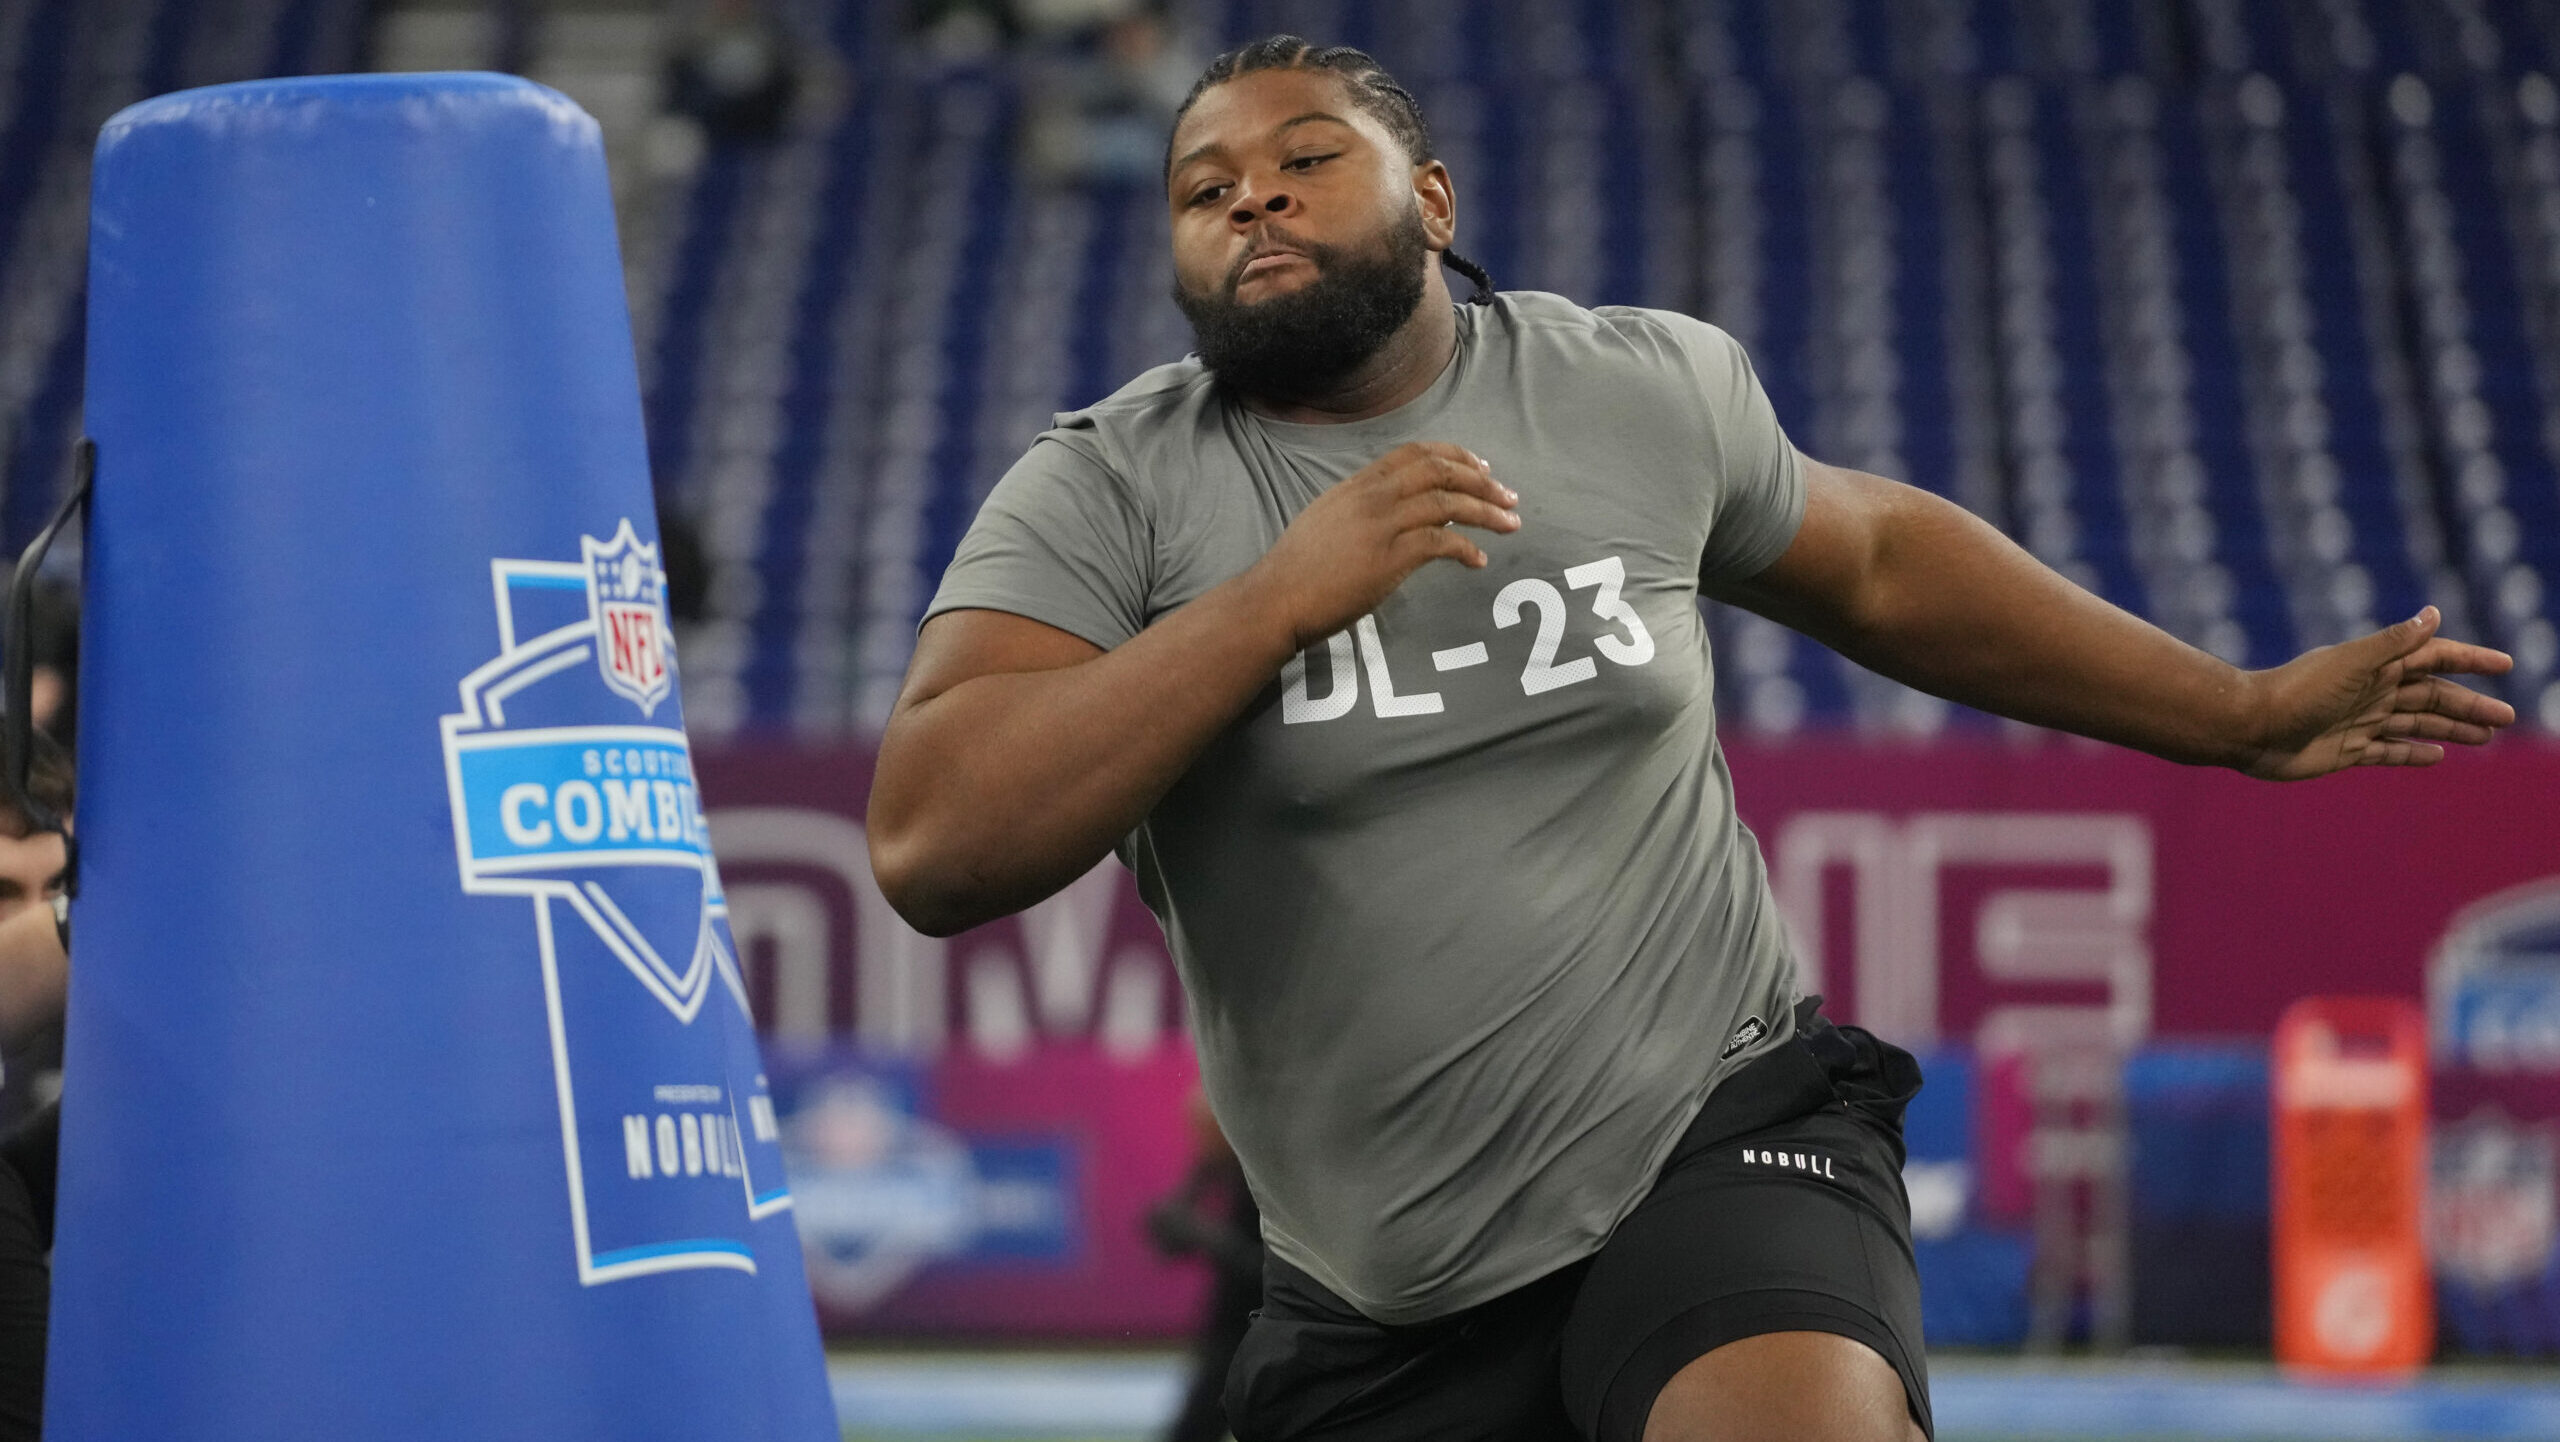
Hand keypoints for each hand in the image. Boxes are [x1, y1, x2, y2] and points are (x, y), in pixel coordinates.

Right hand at [1240, 442, 1520, 650]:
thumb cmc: (1297, 568)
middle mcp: (1372, 496)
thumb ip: (1362, 508)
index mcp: (1358, 484)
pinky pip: (1441, 541)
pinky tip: (1479, 560)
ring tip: (1511, 524)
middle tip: (1507, 496)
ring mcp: (1381, 525)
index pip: (1415, 453)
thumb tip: (1396, 511)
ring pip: (1448, 502)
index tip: (1480, 468)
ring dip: (1486, 512)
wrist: (1275, 597)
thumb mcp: (1327, 520)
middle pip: (1440, 470)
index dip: (1454, 455)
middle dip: (1481, 481)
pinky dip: (1467, 548)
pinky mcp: (1389, 558)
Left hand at [2240, 607, 2517, 778]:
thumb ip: (2392, 643)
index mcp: (2375, 666)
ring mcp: (2360, 721)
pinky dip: (2413, 753)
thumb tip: (2433, 613)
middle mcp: (2371, 691)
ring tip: (2486, 736)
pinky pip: (2389, 751)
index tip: (2504, 664)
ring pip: (2417, 724)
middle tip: (2507, 716)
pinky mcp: (2347, 750)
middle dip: (2469, 705)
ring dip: (2451, 728)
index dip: (2469, 660)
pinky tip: (2438, 755)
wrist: (2249, 728)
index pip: (2433, 658)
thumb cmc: (2297, 691)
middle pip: (2432, 696)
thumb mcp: (2350, 663)